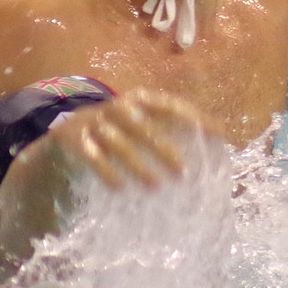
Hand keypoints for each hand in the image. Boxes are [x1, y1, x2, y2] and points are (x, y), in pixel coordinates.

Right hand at [48, 89, 219, 189]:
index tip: (216, 135)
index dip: (193, 118)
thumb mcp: (142, 119)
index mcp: (139, 99)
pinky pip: (92, 156)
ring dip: (137, 165)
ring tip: (156, 186)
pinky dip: (106, 171)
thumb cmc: (120, 127)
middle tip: (183, 173)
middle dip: (163, 149)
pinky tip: (120, 188)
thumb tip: (220, 136)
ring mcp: (94, 122)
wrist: (67, 126)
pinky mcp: (75, 138)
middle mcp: (117, 107)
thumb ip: (172, 125)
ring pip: (119, 144)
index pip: (169, 106)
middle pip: (143, 127)